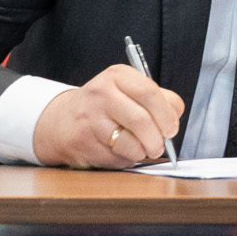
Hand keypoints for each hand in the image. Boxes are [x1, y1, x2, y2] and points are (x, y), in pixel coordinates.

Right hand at [31, 65, 184, 168]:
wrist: (62, 121)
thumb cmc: (107, 105)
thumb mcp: (129, 90)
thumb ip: (157, 99)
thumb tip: (174, 118)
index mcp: (118, 75)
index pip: (149, 92)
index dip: (166, 114)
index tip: (172, 128)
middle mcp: (101, 93)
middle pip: (141, 120)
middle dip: (158, 139)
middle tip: (160, 146)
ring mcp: (90, 118)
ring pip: (129, 143)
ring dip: (143, 152)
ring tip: (143, 150)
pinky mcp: (83, 142)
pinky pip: (115, 158)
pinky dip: (126, 160)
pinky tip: (122, 152)